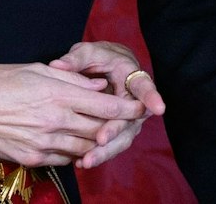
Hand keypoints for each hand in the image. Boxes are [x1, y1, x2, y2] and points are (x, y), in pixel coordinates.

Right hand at [0, 63, 143, 169]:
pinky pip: (65, 159)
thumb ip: (70, 78)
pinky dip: (75, 152)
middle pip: (100, 130)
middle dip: (116, 127)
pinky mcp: (33, 158)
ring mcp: (44, 142)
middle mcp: (55, 120)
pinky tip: (74, 144)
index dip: (128, 108)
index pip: (106, 106)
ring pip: (85, 148)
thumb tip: (98, 85)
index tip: (142, 107)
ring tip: (102, 134)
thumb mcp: (35, 69)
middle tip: (125, 123)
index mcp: (57, 94)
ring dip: (96, 142)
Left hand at [47, 41, 165, 168]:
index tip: (158, 108)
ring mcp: (128, 119)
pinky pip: (111, 145)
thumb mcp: (90, 52)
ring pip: (121, 138)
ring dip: (105, 151)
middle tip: (101, 140)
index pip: (143, 86)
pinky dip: (98, 154)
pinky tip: (81, 162)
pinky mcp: (118, 131)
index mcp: (132, 76)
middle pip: (130, 120)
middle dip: (115, 131)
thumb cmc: (101, 58)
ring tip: (86, 160)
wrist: (108, 68)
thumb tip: (57, 65)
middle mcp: (135, 101)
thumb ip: (76, 59)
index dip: (151, 97)